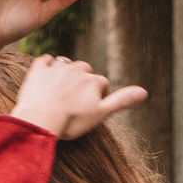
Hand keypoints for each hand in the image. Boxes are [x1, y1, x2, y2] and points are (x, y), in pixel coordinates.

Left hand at [10, 56, 147, 138]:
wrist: (39, 120)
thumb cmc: (70, 121)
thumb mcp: (100, 114)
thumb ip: (121, 101)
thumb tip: (145, 92)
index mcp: (94, 81)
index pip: (101, 84)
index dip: (96, 96)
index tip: (88, 109)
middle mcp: (78, 70)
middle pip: (84, 71)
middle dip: (81, 81)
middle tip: (72, 99)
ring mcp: (57, 69)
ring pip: (66, 64)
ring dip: (64, 73)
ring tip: (58, 90)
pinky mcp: (38, 70)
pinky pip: (44, 60)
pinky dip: (46, 65)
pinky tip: (45, 74)